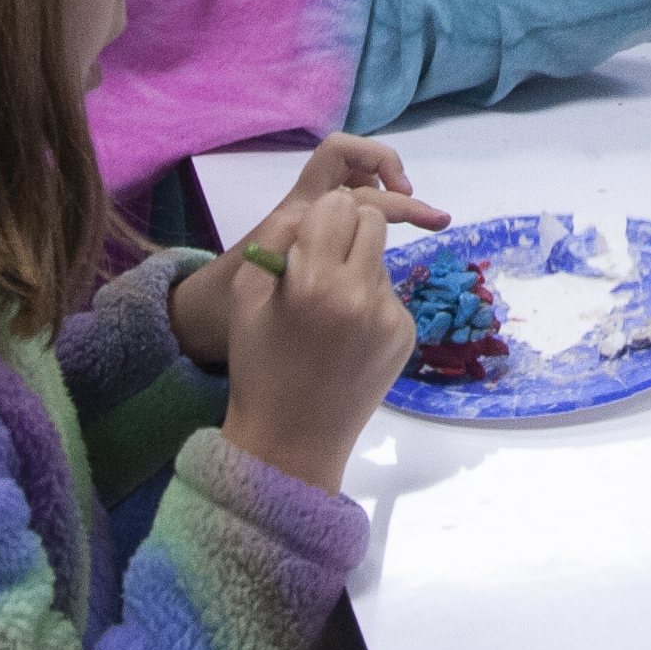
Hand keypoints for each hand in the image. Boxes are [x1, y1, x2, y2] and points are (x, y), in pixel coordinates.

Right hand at [171, 135, 447, 370]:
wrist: (291, 442)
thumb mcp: (244, 297)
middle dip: (349, 232)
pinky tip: (347, 336)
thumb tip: (310, 208)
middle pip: (372, 222)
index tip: (310, 238)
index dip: (323, 217)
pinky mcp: (406, 336)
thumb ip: (274, 241)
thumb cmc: (258, 367)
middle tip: (324, 261)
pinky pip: (390, 296)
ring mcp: (390, 317)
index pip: (340, 208)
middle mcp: (361, 295)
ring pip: (382, 260)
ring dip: (359, 268)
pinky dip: (370, 303)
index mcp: (316, 282)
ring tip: (330, 310)